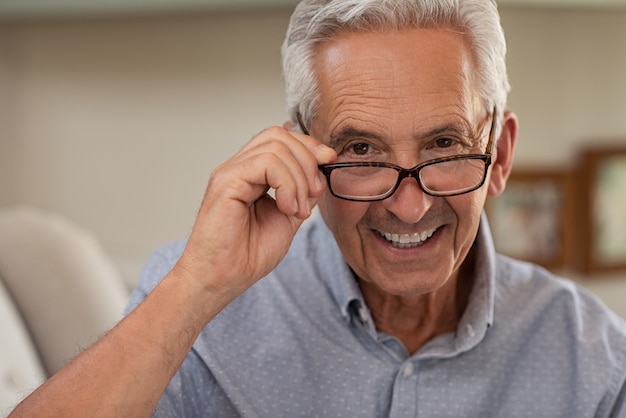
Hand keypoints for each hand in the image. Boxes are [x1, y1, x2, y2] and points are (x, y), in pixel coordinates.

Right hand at [174, 126, 335, 300]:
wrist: (222, 279)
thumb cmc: (246, 256)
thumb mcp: (288, 218)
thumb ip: (302, 193)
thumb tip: (321, 171)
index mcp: (251, 174)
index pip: (281, 138)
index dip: (308, 146)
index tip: (329, 163)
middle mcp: (238, 167)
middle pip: (279, 135)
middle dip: (308, 160)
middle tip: (313, 193)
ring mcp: (230, 172)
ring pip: (276, 146)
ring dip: (299, 178)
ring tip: (297, 210)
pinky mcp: (226, 181)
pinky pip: (266, 163)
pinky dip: (286, 184)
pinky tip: (286, 208)